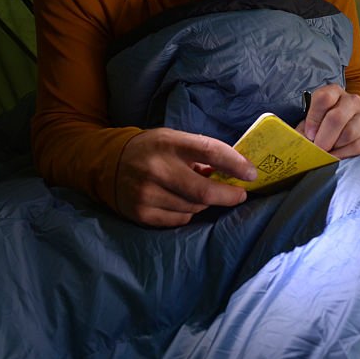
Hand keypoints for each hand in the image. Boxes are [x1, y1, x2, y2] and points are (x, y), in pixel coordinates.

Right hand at [115, 127, 257, 226]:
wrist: (107, 164)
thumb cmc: (151, 149)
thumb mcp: (173, 139)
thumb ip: (200, 152)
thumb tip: (233, 170)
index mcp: (169, 143)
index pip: (210, 152)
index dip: (235, 164)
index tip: (251, 173)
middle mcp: (157, 168)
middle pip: (204, 190)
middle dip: (228, 195)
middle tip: (239, 195)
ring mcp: (147, 193)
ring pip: (194, 207)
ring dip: (205, 202)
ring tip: (201, 193)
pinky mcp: (141, 213)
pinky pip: (179, 219)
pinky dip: (188, 212)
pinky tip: (181, 201)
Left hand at [297, 84, 359, 158]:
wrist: (350, 131)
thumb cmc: (325, 126)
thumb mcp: (313, 123)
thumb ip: (305, 130)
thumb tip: (297, 143)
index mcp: (334, 93)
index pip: (324, 98)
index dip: (314, 117)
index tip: (309, 134)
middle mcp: (352, 101)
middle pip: (337, 117)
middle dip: (324, 137)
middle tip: (317, 148)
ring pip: (348, 133)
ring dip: (334, 146)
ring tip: (326, 153)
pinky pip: (357, 146)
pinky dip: (344, 155)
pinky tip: (336, 157)